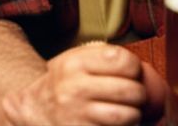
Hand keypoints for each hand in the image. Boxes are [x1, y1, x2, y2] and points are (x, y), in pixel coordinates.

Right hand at [4, 43, 163, 125]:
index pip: (121, 60)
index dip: (134, 66)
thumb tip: (139, 68)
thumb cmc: (64, 83)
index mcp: (75, 63)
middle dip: (141, 94)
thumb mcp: (75, 60)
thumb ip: (103, 57)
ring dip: (135, 116)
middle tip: (138, 95)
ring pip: (126, 116)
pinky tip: (119, 124)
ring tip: (131, 112)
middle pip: (129, 90)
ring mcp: (77, 116)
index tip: (133, 71)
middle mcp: (75, 89)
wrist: (36, 110)